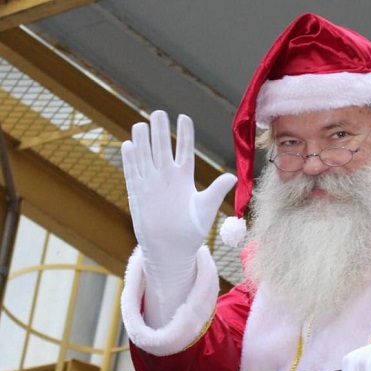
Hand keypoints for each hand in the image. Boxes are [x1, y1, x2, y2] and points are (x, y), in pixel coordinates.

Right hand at [121, 110, 235, 326]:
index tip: (184, 117)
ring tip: (141, 123)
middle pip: (162, 149)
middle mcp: (167, 178)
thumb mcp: (206, 209)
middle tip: (159, 112)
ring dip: (143, 141)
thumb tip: (232, 176)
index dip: (184, 135)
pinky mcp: (138, 194)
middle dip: (161, 131)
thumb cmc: (191, 231)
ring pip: (146, 157)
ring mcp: (151, 184)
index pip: (184, 151)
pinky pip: (133, 173)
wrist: (171, 249)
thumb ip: (216, 190)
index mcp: (184, 178)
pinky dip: (130, 160)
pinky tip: (128, 144)